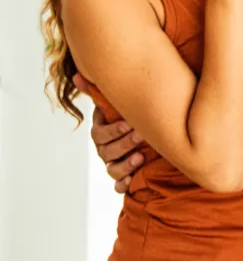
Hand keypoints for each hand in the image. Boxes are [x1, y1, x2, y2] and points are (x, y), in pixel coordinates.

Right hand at [73, 74, 144, 193]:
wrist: (147, 130)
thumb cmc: (132, 113)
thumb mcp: (119, 102)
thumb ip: (100, 90)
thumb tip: (77, 74)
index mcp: (102, 131)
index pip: (100, 134)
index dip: (114, 130)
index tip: (130, 124)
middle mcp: (105, 148)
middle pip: (107, 151)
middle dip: (124, 144)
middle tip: (141, 136)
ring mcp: (113, 163)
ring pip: (112, 169)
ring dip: (125, 165)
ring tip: (140, 157)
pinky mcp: (123, 177)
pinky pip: (118, 186)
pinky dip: (123, 185)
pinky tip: (131, 182)